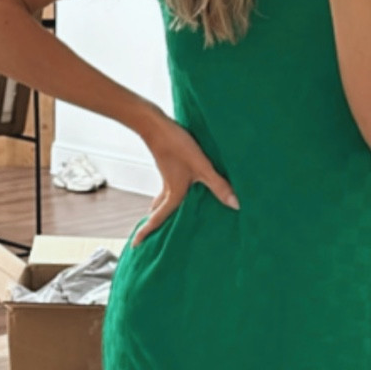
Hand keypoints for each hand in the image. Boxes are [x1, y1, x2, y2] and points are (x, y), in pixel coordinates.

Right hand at [132, 110, 239, 246]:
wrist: (155, 124)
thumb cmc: (177, 145)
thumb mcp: (201, 166)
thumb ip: (218, 185)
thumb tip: (235, 205)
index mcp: (173, 194)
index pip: (157, 219)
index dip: (146, 232)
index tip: (135, 245)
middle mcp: (168, 189)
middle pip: (158, 211)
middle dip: (153, 224)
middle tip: (149, 235)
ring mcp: (167, 177)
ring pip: (162, 199)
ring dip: (160, 209)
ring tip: (162, 216)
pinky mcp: (170, 166)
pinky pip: (168, 187)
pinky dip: (169, 195)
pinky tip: (180, 189)